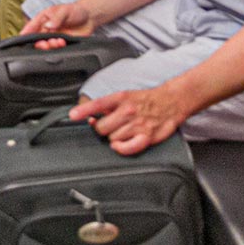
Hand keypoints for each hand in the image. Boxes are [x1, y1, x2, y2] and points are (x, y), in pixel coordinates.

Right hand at [19, 1, 95, 46]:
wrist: (89, 18)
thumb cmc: (75, 11)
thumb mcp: (64, 10)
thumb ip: (56, 18)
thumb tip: (48, 26)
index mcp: (43, 19)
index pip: (31, 27)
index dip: (25, 33)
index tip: (23, 37)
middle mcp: (46, 30)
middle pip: (36, 39)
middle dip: (39, 43)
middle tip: (46, 43)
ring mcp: (53, 38)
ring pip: (46, 46)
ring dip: (50, 46)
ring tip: (58, 42)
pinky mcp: (61, 45)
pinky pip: (56, 50)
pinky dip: (57, 49)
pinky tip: (62, 43)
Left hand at [70, 84, 192, 156]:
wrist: (171, 101)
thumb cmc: (146, 100)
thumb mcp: (125, 95)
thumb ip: (107, 106)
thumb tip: (90, 116)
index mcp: (121, 97)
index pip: (98, 104)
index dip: (83, 110)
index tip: (72, 115)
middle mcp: (128, 110)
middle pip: (102, 127)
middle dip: (101, 129)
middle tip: (108, 127)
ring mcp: (138, 124)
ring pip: (113, 139)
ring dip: (114, 138)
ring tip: (122, 132)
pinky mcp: (147, 137)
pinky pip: (128, 148)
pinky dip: (121, 148)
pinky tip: (120, 145)